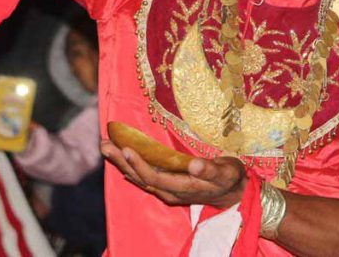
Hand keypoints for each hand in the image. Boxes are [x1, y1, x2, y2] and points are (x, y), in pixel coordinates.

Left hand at [100, 139, 246, 208]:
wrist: (233, 194)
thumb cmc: (230, 178)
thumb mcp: (226, 172)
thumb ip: (211, 170)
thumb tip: (195, 165)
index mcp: (183, 188)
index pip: (155, 178)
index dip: (139, 164)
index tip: (126, 148)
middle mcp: (171, 192)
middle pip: (141, 178)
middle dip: (122, 161)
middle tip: (104, 144)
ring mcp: (168, 192)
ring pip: (141, 179)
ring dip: (123, 164)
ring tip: (107, 148)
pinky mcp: (169, 188)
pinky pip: (146, 180)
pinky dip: (133, 170)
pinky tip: (123, 164)